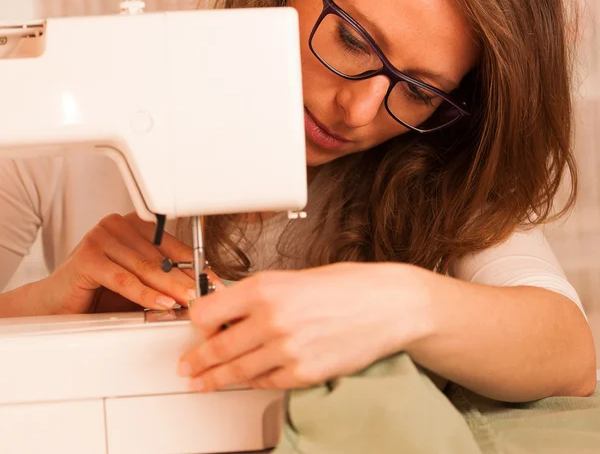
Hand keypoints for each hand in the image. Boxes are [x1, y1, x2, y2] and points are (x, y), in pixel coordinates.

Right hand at [34, 213, 222, 314]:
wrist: (54, 302)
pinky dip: (146, 294)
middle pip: (161, 258)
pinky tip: (163, 304)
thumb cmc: (98, 290)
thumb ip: (163, 279)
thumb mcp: (138, 280)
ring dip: (170, 289)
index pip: (173, 245)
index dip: (196, 265)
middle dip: (186, 280)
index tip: (214, 281)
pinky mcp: (88, 258)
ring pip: (145, 268)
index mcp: (134, 224)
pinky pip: (125, 279)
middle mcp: (118, 226)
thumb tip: (198, 288)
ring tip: (189, 302)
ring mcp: (101, 238)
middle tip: (206, 295)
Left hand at [178, 262, 431, 390]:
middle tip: (187, 366)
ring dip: (215, 378)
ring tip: (202, 382)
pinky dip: (252, 381)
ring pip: (237, 370)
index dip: (198, 322)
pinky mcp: (303, 373)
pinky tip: (244, 380)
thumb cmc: (347, 285)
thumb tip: (232, 310)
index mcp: (266, 288)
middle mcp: (271, 318)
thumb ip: (261, 295)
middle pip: (217, 347)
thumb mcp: (296, 277)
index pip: (208, 311)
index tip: (196, 327)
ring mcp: (287, 349)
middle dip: (197, 360)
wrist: (387, 305)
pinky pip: (266, 382)